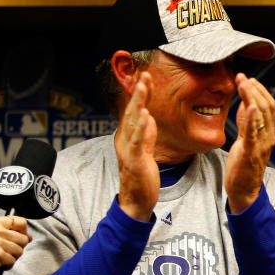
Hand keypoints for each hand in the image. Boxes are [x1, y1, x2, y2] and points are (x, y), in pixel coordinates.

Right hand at [0, 215, 30, 274]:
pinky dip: (7, 265)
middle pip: (24, 238)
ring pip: (20, 250)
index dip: (24, 231)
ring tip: (1, 256)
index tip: (20, 236)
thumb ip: (9, 232)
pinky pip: (13, 261)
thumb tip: (28, 236)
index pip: (21, 222)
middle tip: (6, 250)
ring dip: (13, 257)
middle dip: (18, 247)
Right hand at [115, 72, 158, 220]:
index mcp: (128, 136)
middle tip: (144, 74)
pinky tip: (146, 114)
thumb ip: (146, 134)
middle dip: (139, 92)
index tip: (147, 77)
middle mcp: (125, 139)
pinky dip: (141, 126)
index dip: (141, 94)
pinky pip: (137, 140)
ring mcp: (128, 148)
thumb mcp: (145, 150)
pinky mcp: (134, 159)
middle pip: (132, 111)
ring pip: (132, 121)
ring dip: (138, 102)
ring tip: (143, 86)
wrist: (136, 200)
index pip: (135, 110)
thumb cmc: (141, 175)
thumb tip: (149, 118)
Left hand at [225, 73, 274, 212]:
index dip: (259, 90)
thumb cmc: (244, 165)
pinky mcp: (250, 152)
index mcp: (268, 133)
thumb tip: (244, 103)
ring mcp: (261, 144)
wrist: (244, 190)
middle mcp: (268, 137)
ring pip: (260, 115)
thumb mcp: (245, 139)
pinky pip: (253, 132)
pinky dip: (252, 117)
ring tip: (242, 83)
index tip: (247, 78)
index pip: (268, 106)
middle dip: (254, 89)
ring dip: (251, 96)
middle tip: (242, 76)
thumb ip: (247, 123)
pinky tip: (248, 105)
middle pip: (266, 107)